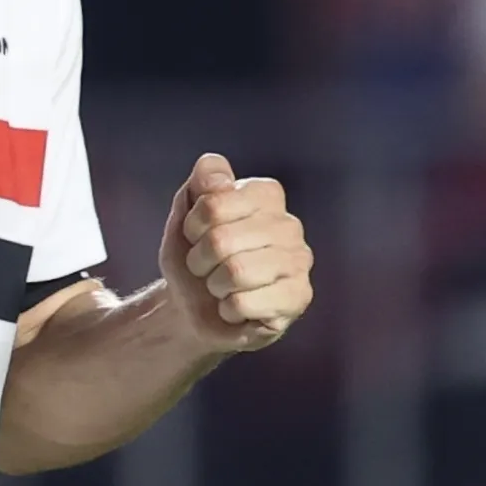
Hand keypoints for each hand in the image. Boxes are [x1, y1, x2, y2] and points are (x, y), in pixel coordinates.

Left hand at [159, 153, 313, 350]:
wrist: (194, 311)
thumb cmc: (194, 259)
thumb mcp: (186, 214)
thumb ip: (203, 181)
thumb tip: (218, 174)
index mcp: (266, 194)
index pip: (213, 202)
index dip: (193, 226)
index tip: (197, 236)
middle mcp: (289, 223)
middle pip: (221, 239)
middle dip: (200, 261)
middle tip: (207, 268)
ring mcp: (299, 261)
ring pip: (236, 272)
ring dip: (215, 286)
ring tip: (222, 287)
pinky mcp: (299, 297)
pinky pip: (245, 303)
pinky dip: (228, 310)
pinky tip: (237, 308)